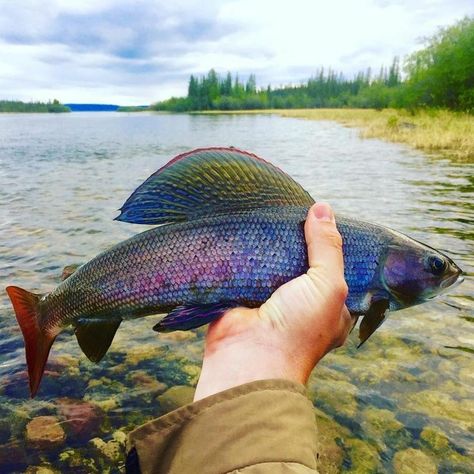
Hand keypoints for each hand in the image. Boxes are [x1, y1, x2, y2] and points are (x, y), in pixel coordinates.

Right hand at [194, 202, 352, 400]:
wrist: (249, 356)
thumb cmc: (299, 328)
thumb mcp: (328, 284)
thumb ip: (327, 247)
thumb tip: (324, 209)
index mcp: (331, 309)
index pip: (337, 271)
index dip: (332, 246)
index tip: (324, 219)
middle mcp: (303, 305)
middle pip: (303, 265)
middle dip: (299, 242)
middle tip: (294, 212)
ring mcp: (273, 300)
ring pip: (275, 265)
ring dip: (273, 246)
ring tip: (272, 214)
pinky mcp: (245, 295)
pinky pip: (250, 268)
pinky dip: (250, 252)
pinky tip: (249, 229)